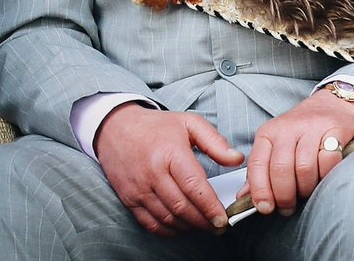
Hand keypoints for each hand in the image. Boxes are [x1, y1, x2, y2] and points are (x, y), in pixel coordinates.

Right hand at [95, 102, 243, 235]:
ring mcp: (139, 189)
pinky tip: (182, 227)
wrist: (116, 129)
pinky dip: (168, 230)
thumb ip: (215, 142)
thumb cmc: (157, 126)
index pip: (194, 186)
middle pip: (181, 206)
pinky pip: (150, 223)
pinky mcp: (129, 199)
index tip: (223, 218)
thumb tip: (237, 159)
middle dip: (203, 221)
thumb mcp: (190, 123)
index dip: (210, 206)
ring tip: (205, 227)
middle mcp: (153, 174)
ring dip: (188, 227)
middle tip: (219, 227)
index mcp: (171, 154)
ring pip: (166, 218)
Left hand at [242, 89, 353, 216]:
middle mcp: (288, 127)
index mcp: (269, 132)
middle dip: (284, 195)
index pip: (257, 164)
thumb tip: (243, 197)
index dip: (260, 190)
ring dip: (305, 189)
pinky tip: (324, 176)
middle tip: (288, 207)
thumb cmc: (304, 130)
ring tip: (306, 193)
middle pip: (280, 169)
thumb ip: (262, 170)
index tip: (265, 208)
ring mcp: (313, 127)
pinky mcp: (335, 129)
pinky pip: (328, 160)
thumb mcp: (277, 145)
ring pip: (304, 167)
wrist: (335, 103)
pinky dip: (325, 175)